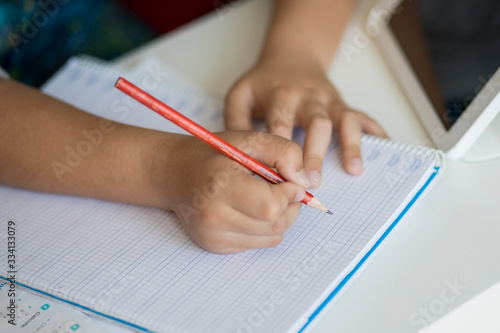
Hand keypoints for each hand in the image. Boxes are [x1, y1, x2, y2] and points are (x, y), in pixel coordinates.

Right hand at [152, 131, 308, 253]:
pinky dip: (264, 228)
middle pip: (276, 224)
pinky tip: (249, 209)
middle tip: (281, 188)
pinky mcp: (215, 247)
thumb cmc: (212, 154)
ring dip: (279, 217)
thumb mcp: (248, 139)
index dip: (289, 193)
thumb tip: (305, 182)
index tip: (286, 179)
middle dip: (289, 205)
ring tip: (265, 197)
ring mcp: (213, 236)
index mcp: (220, 185)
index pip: (272, 205)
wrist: (173, 174)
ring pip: (272, 237)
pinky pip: (258, 243)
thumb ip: (283, 152)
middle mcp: (214, 217)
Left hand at [225, 55, 387, 186]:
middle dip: (315, 152)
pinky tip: (384, 148)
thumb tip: (238, 156)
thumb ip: (236, 123)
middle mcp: (308, 97)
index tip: (280, 176)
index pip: (280, 122)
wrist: (291, 56)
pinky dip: (376, 131)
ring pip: (343, 119)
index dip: (281, 149)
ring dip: (350, 144)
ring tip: (353, 170)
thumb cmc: (264, 82)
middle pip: (316, 123)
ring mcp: (329, 100)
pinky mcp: (342, 104)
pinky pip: (363, 117)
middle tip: (313, 181)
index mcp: (280, 95)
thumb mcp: (241, 94)